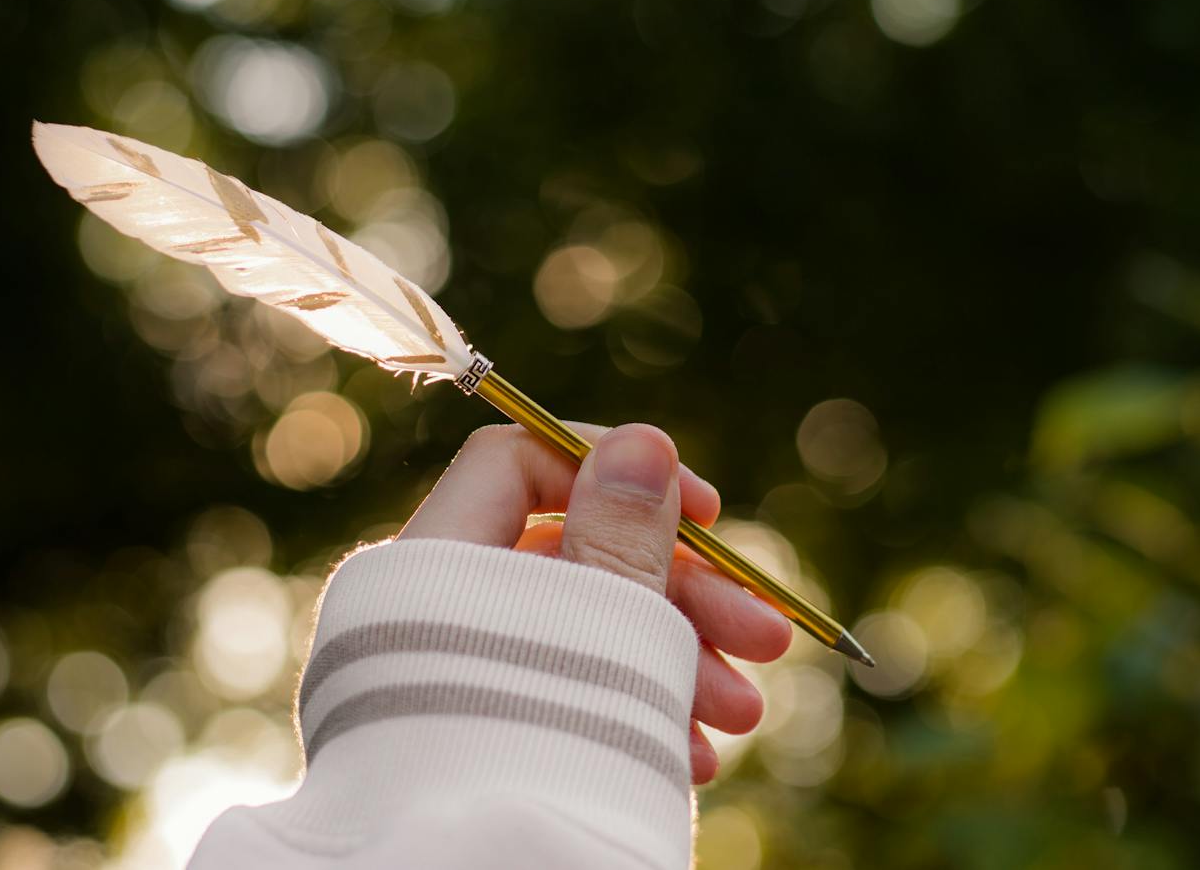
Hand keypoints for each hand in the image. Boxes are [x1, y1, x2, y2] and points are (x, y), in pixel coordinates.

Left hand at [398, 422, 793, 782]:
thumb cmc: (541, 748)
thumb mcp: (600, 627)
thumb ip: (623, 533)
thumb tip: (638, 442)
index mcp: (432, 564)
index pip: (522, 463)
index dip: (621, 474)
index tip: (710, 515)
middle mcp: (432, 618)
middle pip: (571, 558)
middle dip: (683, 596)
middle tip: (767, 640)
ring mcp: (452, 684)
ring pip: (580, 637)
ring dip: (676, 662)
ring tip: (740, 718)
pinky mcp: (478, 742)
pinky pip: (562, 699)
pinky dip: (631, 713)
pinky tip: (689, 756)